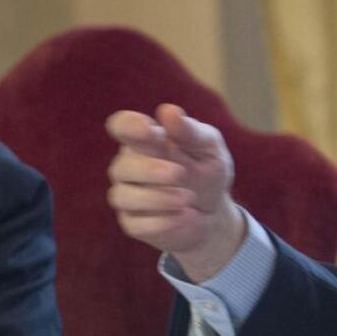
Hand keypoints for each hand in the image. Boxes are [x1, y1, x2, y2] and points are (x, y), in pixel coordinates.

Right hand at [106, 104, 243, 280]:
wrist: (215, 212)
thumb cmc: (208, 170)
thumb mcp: (209, 148)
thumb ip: (189, 132)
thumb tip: (168, 111)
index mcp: (144, 141)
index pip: (120, 126)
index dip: (128, 126)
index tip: (148, 130)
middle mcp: (129, 166)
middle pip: (120, 166)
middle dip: (149, 170)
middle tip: (180, 174)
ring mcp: (128, 196)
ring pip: (122, 196)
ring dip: (157, 198)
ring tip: (189, 199)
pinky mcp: (133, 224)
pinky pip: (136, 224)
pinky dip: (162, 222)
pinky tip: (187, 216)